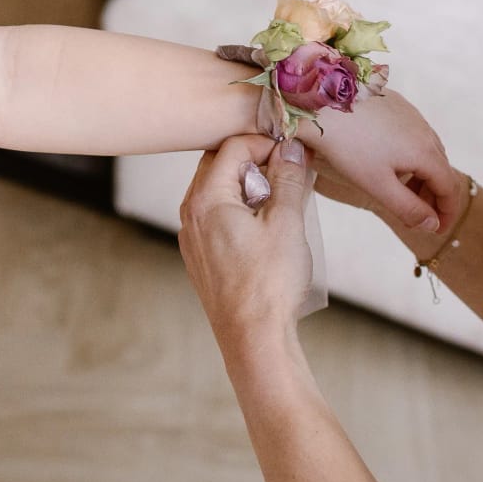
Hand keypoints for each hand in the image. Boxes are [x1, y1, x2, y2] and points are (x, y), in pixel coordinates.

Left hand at [181, 135, 316, 355]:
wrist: (253, 337)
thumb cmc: (268, 283)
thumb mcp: (286, 222)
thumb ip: (288, 179)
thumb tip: (291, 149)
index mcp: (206, 199)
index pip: (230, 148)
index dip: (263, 144)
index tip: (290, 154)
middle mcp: (190, 215)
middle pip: (217, 166)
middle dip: (253, 162)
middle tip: (286, 174)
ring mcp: (192, 239)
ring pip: (215, 193)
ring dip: (246, 187)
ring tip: (280, 202)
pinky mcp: (200, 258)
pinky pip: (215, 219)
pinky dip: (238, 211)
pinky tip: (265, 228)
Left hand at [298, 86, 465, 236]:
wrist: (324, 99)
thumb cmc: (347, 144)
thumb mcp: (377, 185)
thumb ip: (408, 208)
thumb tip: (432, 225)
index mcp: (425, 152)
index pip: (450, 188)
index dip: (447, 213)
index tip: (437, 230)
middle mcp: (425, 131)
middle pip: (441, 169)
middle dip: (434, 196)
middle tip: (418, 216)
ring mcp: (411, 115)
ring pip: (428, 151)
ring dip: (423, 176)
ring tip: (403, 192)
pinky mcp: (396, 105)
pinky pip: (414, 135)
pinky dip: (412, 156)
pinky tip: (390, 162)